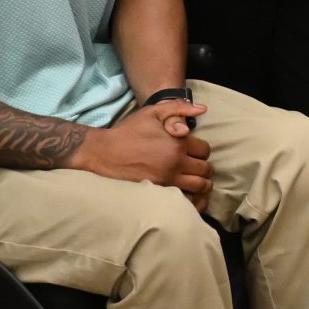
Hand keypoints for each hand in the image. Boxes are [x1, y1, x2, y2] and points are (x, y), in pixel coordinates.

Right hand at [70, 98, 212, 204]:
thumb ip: (179, 108)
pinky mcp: (159, 192)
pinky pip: (187, 200)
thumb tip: (203, 109)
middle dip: (205, 168)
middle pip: (206, 170)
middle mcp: (176, 162)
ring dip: (202, 184)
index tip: (194, 153)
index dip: (202, 151)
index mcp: (178, 142)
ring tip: (196, 181)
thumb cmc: (128, 131)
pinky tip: (189, 195)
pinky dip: (193, 199)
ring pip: (200, 187)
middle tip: (196, 168)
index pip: (205, 150)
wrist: (103, 152)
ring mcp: (168, 179)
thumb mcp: (153, 112)